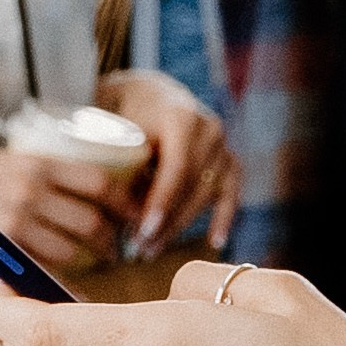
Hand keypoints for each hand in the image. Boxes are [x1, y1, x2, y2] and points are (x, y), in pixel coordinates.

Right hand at [0, 139, 134, 274]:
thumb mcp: (13, 162)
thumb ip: (50, 179)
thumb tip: (96, 198)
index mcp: (41, 163)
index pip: (103, 183)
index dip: (127, 204)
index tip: (134, 217)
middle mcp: (33, 190)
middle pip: (95, 220)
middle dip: (112, 240)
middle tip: (116, 249)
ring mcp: (17, 220)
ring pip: (75, 250)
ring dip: (91, 263)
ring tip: (94, 266)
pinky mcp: (0, 249)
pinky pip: (45, 271)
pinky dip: (64, 282)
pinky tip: (71, 285)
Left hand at [99, 68, 236, 254]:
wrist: (151, 94)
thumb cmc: (126, 114)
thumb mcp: (119, 131)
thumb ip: (121, 163)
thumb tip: (114, 212)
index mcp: (181, 116)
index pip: (177, 167)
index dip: (162, 202)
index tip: (144, 231)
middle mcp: (209, 128)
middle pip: (192, 185)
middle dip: (166, 222)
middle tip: (139, 250)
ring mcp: (223, 145)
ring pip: (208, 194)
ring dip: (181, 226)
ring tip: (153, 250)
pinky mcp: (230, 160)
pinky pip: (231, 193)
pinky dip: (224, 217)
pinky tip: (215, 242)